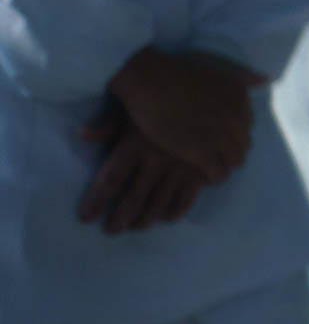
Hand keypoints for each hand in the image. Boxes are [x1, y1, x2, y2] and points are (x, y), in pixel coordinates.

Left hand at [78, 110, 208, 232]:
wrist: (211, 92)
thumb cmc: (165, 99)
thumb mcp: (135, 108)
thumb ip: (109, 124)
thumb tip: (82, 134)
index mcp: (136, 145)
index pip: (110, 180)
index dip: (96, 202)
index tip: (86, 217)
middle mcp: (156, 160)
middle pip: (132, 199)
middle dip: (119, 219)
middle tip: (111, 230)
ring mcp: (180, 168)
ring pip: (158, 204)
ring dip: (144, 220)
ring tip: (135, 227)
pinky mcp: (201, 171)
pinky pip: (186, 200)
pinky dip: (174, 212)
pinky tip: (166, 217)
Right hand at [104, 48, 266, 183]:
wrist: (151, 81)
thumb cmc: (178, 73)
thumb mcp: (219, 69)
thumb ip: (243, 76)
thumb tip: (264, 80)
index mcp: (241, 99)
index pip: (247, 126)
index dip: (234, 134)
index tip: (220, 137)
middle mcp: (235, 117)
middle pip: (243, 146)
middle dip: (231, 152)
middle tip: (214, 155)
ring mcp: (219, 135)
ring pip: (233, 162)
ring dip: (223, 166)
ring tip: (209, 167)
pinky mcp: (200, 151)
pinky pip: (218, 173)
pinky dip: (212, 177)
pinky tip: (202, 175)